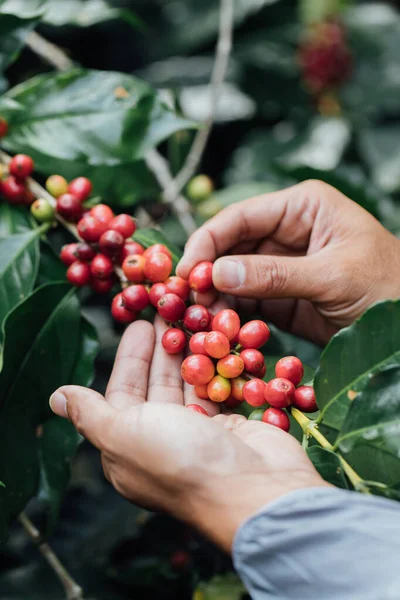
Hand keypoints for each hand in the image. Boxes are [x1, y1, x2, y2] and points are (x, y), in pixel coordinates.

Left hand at [49, 319, 325, 551]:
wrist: (253, 488)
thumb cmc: (180, 460)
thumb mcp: (122, 435)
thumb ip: (89, 413)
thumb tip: (55, 398)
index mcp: (129, 446)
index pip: (123, 392)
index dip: (129, 358)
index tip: (138, 324)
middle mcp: (163, 439)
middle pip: (158, 383)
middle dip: (162, 347)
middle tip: (168, 310)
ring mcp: (200, 432)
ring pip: (190, 382)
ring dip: (190, 349)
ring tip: (194, 316)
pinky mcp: (230, 424)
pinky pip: (218, 387)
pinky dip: (218, 362)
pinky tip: (219, 337)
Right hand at [177, 180, 399, 344]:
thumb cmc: (386, 286)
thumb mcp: (333, 276)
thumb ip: (276, 275)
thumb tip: (217, 274)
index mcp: (302, 208)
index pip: (241, 217)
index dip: (208, 241)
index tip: (187, 271)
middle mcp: (286, 231)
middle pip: (230, 246)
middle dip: (208, 272)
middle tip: (187, 301)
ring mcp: (280, 266)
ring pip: (232, 276)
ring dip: (214, 297)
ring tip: (200, 320)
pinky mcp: (279, 298)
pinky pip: (245, 302)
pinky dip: (229, 314)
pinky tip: (218, 328)